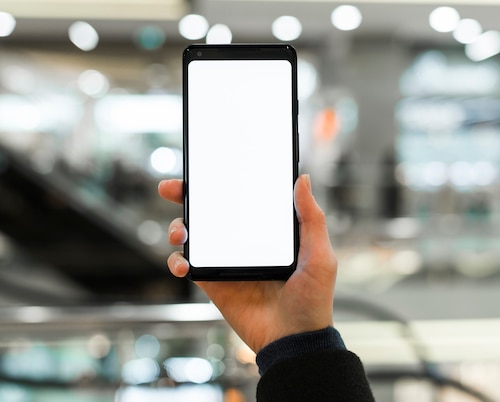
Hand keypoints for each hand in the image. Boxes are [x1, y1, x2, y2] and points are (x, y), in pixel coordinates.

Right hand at [158, 175, 336, 352]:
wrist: (294, 340)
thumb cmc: (313, 300)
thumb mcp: (320, 255)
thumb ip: (311, 218)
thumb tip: (302, 179)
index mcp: (270, 233)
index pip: (244, 200)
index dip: (225, 183)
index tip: (211, 166)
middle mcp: (246, 244)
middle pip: (212, 213)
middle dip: (188, 197)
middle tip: (173, 188)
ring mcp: (228, 263)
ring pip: (196, 237)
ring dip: (179, 227)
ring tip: (180, 231)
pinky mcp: (215, 284)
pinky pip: (190, 267)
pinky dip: (178, 261)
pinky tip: (183, 262)